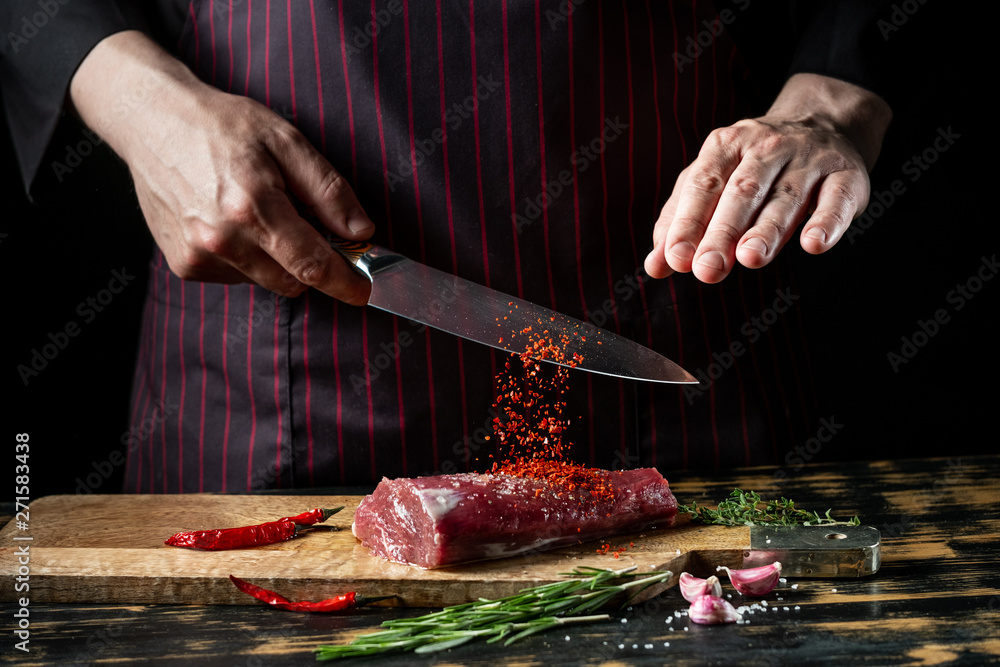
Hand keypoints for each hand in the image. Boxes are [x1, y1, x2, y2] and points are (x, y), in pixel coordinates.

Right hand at [69, 31, 373, 302]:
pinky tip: (232, 222)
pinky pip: (236, 277)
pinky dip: (246, 258)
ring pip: (265, 281)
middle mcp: (222, 240)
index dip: (344, 282)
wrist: (151, 121)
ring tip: (259, 212)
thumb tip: (361, 232)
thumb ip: (328, 190)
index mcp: (252, 207)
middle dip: (310, 263)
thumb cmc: (222, 125)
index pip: (312, 264)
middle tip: (307, 226)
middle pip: (292, 281)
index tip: (364, 292)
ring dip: (276, 259)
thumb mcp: (286, 141)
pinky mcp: (184, 265)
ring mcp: (198, 256)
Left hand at [644, 73, 891, 283]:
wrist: (823, 123)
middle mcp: (767, 147)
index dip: (688, 222)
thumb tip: (654, 267)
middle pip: (742, 192)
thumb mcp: (712, 181)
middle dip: (722, 232)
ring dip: (768, 230)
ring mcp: (809, 159)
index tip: (676, 259)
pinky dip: (827, 221)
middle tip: (707, 269)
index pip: (702, 185)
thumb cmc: (752, 167)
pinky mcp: (847, 175)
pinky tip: (813, 244)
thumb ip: (680, 222)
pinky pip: (837, 199)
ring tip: (750, 259)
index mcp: (725, 146)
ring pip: (786, 197)